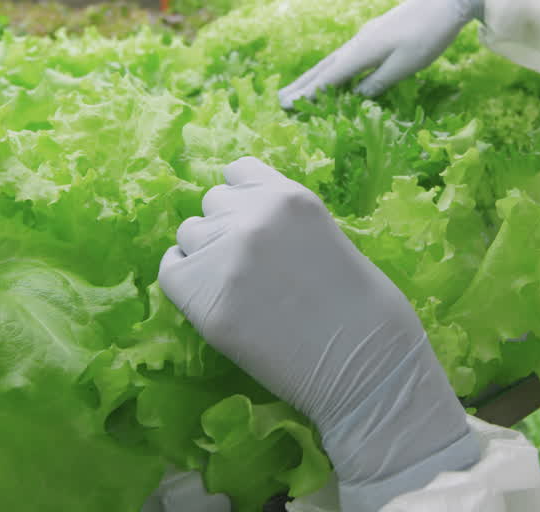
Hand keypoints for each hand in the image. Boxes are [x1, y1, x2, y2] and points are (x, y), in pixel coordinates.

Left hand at [159, 158, 478, 511]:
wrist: (368, 367)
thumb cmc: (365, 309)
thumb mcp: (326, 236)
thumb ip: (283, 222)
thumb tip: (244, 219)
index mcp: (288, 196)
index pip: (237, 172)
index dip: (242, 198)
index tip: (253, 222)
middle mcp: (250, 216)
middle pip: (212, 203)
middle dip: (226, 227)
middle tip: (252, 265)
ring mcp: (224, 258)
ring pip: (189, 236)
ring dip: (206, 254)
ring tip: (237, 287)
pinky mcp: (204, 302)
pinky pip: (170, 272)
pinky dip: (185, 283)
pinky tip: (213, 300)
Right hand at [278, 0, 494, 107]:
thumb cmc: (429, 34)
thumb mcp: (405, 66)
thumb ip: (378, 82)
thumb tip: (355, 95)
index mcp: (362, 51)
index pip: (329, 77)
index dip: (308, 93)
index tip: (287, 105)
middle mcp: (359, 42)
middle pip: (324, 66)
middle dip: (303, 84)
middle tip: (281, 99)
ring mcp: (366, 35)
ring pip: (334, 60)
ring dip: (315, 76)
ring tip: (299, 88)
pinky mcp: (376, 33)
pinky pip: (347, 55)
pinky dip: (333, 68)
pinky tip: (334, 73)